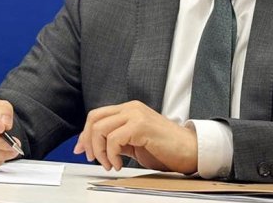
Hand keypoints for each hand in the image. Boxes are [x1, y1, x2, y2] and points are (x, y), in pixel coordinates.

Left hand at [73, 100, 196, 172]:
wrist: (191, 151)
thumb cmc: (166, 149)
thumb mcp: (134, 143)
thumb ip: (116, 140)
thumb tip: (94, 147)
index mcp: (128, 109)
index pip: (97, 116)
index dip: (85, 133)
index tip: (81, 149)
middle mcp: (130, 108)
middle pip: (94, 119)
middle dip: (88, 141)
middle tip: (92, 158)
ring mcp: (135, 115)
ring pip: (100, 129)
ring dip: (99, 151)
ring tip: (110, 164)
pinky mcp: (140, 125)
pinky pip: (113, 139)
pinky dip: (111, 154)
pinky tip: (119, 164)